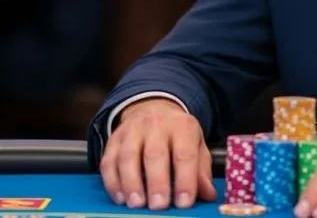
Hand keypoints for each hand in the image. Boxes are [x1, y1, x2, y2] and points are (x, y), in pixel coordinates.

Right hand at [99, 99, 216, 210]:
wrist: (154, 109)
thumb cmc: (178, 135)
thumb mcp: (196, 145)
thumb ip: (201, 171)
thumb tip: (208, 195)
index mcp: (182, 126)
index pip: (185, 153)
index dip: (185, 179)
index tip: (184, 203)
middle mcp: (156, 125)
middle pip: (155, 153)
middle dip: (157, 182)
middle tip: (159, 205)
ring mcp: (132, 130)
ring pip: (128, 156)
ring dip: (131, 182)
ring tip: (137, 204)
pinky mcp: (114, 139)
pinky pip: (109, 161)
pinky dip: (112, 181)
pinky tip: (120, 197)